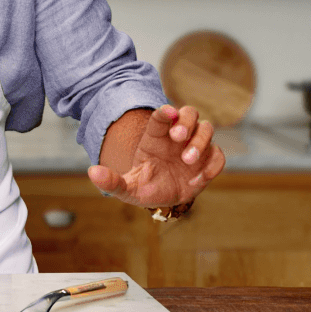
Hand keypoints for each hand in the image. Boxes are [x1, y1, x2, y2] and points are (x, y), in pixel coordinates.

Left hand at [87, 105, 224, 207]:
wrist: (161, 200)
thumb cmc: (143, 187)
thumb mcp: (125, 188)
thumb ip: (111, 181)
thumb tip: (92, 172)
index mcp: (156, 136)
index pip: (163, 116)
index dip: (166, 111)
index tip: (167, 114)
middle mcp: (177, 138)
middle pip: (189, 114)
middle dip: (186, 121)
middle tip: (178, 136)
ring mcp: (194, 148)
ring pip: (206, 129)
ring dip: (200, 141)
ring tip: (187, 160)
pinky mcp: (207, 163)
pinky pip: (218, 156)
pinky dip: (213, 163)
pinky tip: (199, 177)